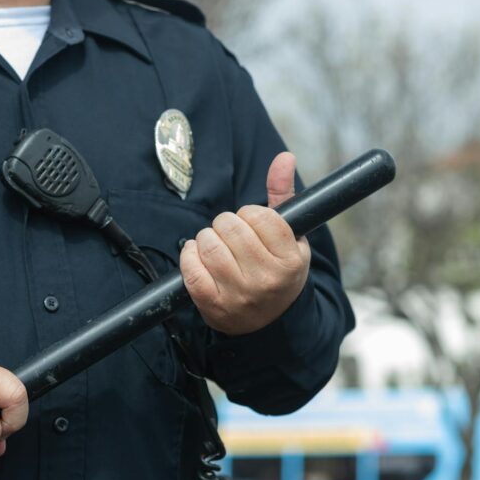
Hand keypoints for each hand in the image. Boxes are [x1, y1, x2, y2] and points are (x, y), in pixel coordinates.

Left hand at [180, 152, 310, 335]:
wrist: (269, 322)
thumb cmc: (278, 270)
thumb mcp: (291, 238)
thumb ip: (283, 196)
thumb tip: (283, 157)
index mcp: (290, 260)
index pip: (259, 216)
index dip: (250, 214)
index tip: (251, 224)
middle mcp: (266, 279)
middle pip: (230, 227)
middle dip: (225, 224)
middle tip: (229, 234)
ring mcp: (239, 294)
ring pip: (209, 245)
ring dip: (206, 238)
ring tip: (214, 244)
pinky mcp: (212, 305)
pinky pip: (190, 269)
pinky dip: (189, 256)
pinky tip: (197, 255)